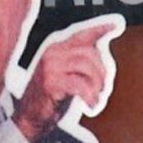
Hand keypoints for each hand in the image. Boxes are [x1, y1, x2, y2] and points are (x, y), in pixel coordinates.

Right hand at [13, 23, 115, 142]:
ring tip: (95, 96)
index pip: (81, 35)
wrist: (29, 117)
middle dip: (101, 71)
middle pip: (88, 52)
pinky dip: (89, 95)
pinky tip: (90, 103)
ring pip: (86, 67)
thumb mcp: (63, 74)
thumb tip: (101, 58)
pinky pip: (80, 85)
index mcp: (55, 49)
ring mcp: (50, 67)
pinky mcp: (51, 83)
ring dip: (96, 84)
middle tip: (102, 87)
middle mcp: (52, 54)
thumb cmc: (48, 97)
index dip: (98, 30)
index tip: (113, 26)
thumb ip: (78, 63)